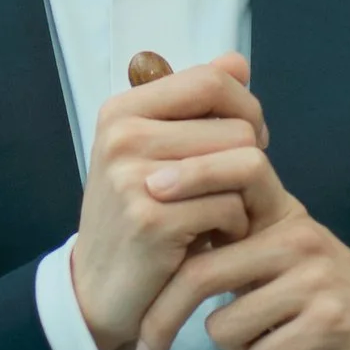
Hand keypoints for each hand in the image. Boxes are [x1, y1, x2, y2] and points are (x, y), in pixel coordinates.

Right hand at [69, 52, 274, 349]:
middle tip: (231, 191)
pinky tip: (212, 239)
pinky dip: (234, 227)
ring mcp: (133, 177)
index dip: (246, 107)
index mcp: (122, 111)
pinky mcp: (152, 219)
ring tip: (221, 213)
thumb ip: (195, 105)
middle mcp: (122, 136)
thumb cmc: (137, 215)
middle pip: (237, 125)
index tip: (247, 139)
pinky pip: (231, 206)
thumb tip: (238, 62)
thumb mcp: (154, 152)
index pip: (212, 79)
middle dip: (250, 161)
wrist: (99, 288)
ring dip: (245, 195)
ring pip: (240, 163)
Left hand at [133, 158, 349, 349]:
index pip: (235, 174)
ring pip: (225, 326)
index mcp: (282, 214)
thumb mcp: (283, 253)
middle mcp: (298, 236)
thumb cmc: (326, 296)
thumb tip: (163, 238)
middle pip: (202, 273)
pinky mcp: (328, 322)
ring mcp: (314, 278)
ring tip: (272, 338)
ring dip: (238, 347)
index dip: (190, 177)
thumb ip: (236, 241)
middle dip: (163, 319)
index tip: (147, 192)